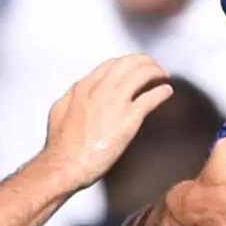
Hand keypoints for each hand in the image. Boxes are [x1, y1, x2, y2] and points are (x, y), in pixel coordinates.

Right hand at [43, 54, 173, 189]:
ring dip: (155, 71)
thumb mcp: (59, 111)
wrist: (67, 164)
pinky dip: (161, 92)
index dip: (126, 62)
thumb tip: (79, 91)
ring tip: (163, 76)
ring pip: (141, 74)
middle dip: (144, 61)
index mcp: (84, 87)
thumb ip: (72, 97)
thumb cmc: (61, 145)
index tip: (133, 65)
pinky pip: (150, 98)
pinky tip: (166, 92)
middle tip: (153, 66)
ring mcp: (115, 103)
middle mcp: (101, 90)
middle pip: (128, 64)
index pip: (110, 64)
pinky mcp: (128, 119)